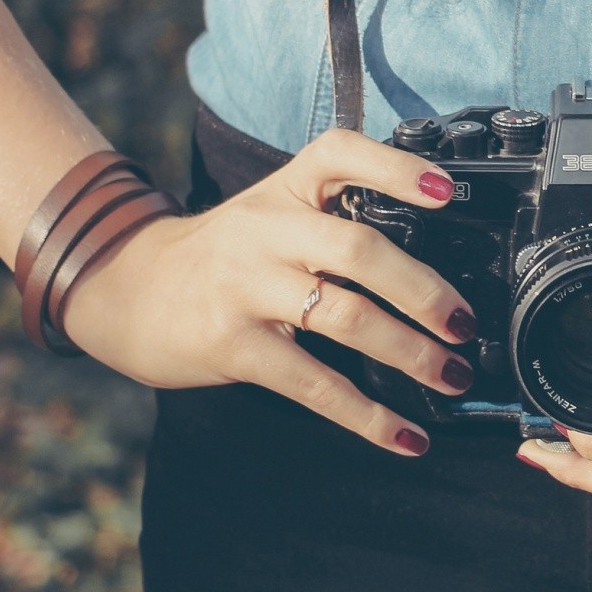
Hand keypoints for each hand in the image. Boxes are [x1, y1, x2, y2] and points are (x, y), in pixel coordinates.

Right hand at [60, 129, 477, 456]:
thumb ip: (334, 220)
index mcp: (285, 190)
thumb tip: (432, 270)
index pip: (341, 155)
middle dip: (423, 291)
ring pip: (344, 317)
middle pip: (359, 248)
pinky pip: (314, 384)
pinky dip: (368, 416)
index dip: (396, 170)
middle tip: (464, 324)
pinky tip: (406, 436)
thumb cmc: (223, 255)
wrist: (128, 289)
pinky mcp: (235, 345)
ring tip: (451, 376)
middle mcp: (266, 230)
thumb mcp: (270, 213)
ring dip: (410, 353)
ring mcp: (247, 287)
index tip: (446, 193)